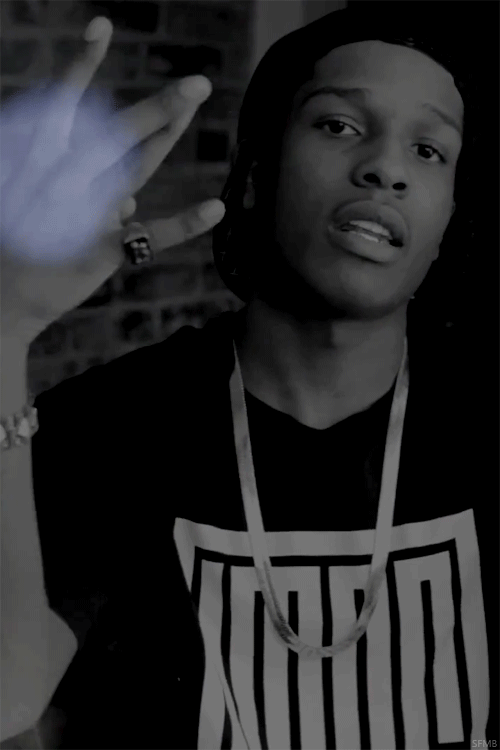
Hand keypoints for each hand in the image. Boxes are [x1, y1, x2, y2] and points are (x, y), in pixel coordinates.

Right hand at [0, 16, 225, 346]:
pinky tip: (216, 208)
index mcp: (43, 163)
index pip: (68, 106)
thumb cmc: (19, 249)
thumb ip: (90, 200)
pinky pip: (150, 236)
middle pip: (116, 134)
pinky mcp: (100, 249)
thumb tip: (130, 202)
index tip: (100, 27)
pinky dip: (184, 223)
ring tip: (195, 100)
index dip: (83, 65)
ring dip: (166, 132)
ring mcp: (83, 211)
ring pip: (133, 167)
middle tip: (197, 83)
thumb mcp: (46, 211)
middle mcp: (64, 178)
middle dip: (157, 107)